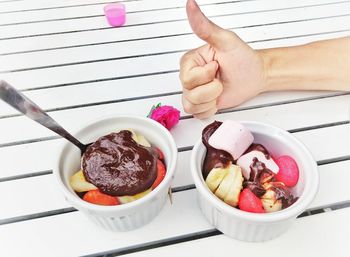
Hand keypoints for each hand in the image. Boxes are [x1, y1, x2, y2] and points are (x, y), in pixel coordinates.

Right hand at [180, 0, 266, 118]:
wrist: (255, 75)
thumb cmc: (243, 58)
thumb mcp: (225, 40)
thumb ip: (205, 27)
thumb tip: (190, 5)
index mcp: (190, 61)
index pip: (187, 78)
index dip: (205, 76)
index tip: (217, 66)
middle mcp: (189, 76)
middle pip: (189, 93)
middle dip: (211, 89)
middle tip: (221, 78)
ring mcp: (194, 91)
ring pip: (192, 105)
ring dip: (211, 100)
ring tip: (220, 89)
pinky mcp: (201, 104)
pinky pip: (197, 114)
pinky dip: (210, 109)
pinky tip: (218, 99)